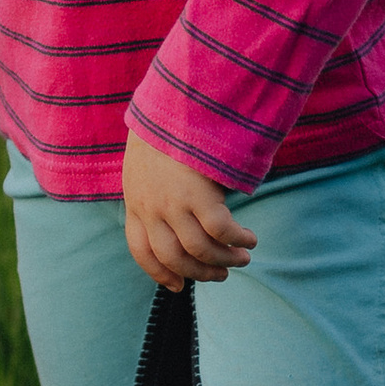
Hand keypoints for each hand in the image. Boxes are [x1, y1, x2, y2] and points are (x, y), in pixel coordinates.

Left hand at [122, 126, 256, 288]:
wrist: (172, 100)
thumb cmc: (164, 125)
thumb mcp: (145, 160)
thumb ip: (153, 186)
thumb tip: (173, 210)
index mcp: (135, 200)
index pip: (141, 251)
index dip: (160, 273)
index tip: (178, 285)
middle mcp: (151, 208)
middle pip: (173, 258)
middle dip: (199, 274)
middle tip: (221, 275)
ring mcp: (173, 203)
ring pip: (199, 251)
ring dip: (224, 261)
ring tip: (242, 259)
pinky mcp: (198, 193)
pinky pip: (220, 231)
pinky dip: (237, 240)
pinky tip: (249, 239)